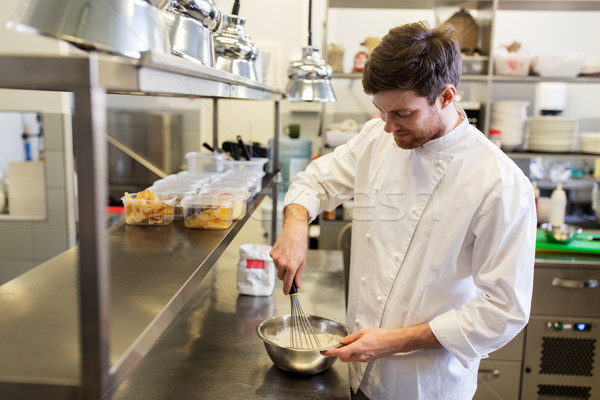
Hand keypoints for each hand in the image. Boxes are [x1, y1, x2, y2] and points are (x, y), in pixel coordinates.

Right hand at [269, 204, 308, 293]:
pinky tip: (284, 253)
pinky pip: (274, 261)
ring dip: (282, 267)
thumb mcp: (302, 262)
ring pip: (277, 269)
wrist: (294, 233)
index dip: (287, 289)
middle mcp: (282, 263)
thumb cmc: (300, 246)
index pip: (287, 282)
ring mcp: (276, 258)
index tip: (286, 293)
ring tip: (288, 257)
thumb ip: (298, 275)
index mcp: (291, 266)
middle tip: (291, 269)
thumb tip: (297, 285)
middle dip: (285, 276)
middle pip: (281, 277)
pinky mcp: (271, 253)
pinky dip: (278, 260)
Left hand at [321, 324, 441, 362]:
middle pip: (343, 358)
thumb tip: (342, 340)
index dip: (330, 353)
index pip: (340, 352)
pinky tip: (358, 345)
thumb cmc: (381, 335)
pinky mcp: (368, 359)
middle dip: (338, 353)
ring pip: (350, 359)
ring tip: (350, 343)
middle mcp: (361, 356)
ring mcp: (365, 359)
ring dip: (347, 353)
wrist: (394, 342)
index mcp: (358, 347)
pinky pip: (357, 358)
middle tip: (337, 345)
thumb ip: (351, 337)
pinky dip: (354, 353)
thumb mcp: (364, 332)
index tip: (324, 351)